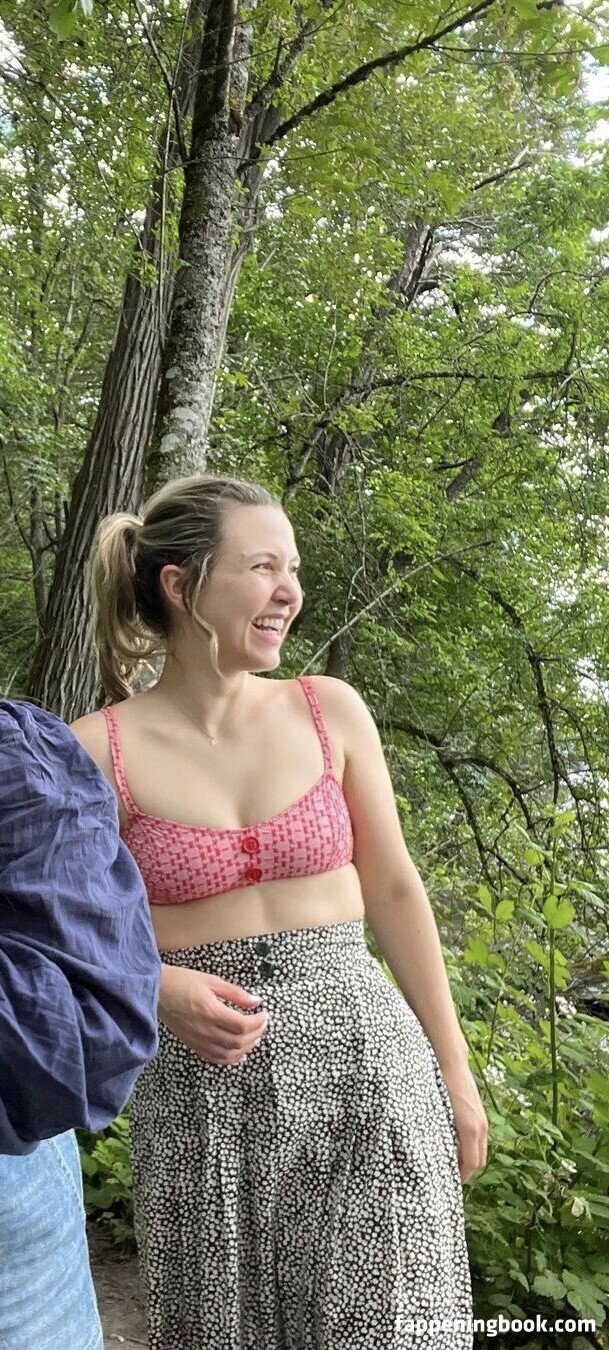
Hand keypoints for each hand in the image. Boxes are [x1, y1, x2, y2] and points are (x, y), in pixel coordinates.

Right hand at [159, 965, 267, 1065]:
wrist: (155, 991)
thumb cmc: (182, 982)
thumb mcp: (211, 980)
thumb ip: (235, 993)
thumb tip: (256, 1001)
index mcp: (211, 1011)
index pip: (242, 1025)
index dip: (258, 1022)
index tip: (264, 1015)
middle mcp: (205, 1030)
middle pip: (238, 1042)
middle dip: (255, 1035)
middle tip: (262, 1025)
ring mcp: (198, 1040)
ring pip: (228, 1054)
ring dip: (245, 1049)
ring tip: (253, 1039)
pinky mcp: (192, 1044)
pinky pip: (213, 1058)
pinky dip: (229, 1059)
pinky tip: (238, 1055)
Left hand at [441, 1062, 487, 1183]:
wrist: (451, 1062)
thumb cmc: (440, 1086)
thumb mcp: (437, 1113)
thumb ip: (439, 1134)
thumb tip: (431, 1154)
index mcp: (469, 1129)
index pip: (472, 1164)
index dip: (462, 1177)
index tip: (450, 1184)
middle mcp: (480, 1126)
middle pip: (480, 1161)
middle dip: (467, 1172)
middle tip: (450, 1178)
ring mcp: (482, 1119)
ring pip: (481, 1149)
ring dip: (470, 1159)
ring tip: (453, 1164)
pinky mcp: (480, 1113)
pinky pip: (479, 1138)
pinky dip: (472, 1147)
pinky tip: (457, 1145)